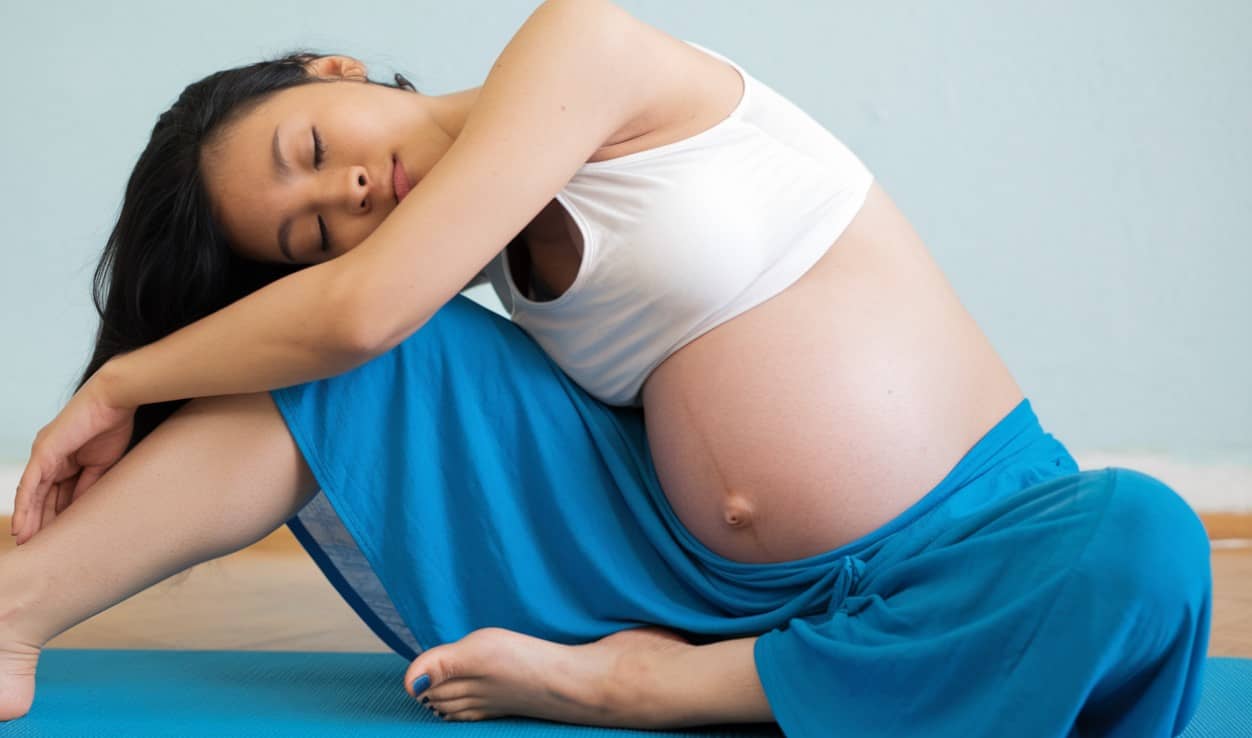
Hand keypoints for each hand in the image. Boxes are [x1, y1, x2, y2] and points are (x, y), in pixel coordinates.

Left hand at [12, 368, 135, 544]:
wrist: (114, 400)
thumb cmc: (113, 425)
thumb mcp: (101, 464)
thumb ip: (88, 484)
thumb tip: (78, 507)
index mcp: (64, 459)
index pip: (56, 493)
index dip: (54, 516)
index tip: (55, 538)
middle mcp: (48, 458)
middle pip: (41, 496)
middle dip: (38, 521)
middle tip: (35, 546)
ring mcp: (43, 454)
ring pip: (31, 494)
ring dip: (28, 519)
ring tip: (26, 543)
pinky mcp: (44, 452)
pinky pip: (30, 484)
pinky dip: (25, 506)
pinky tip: (22, 525)